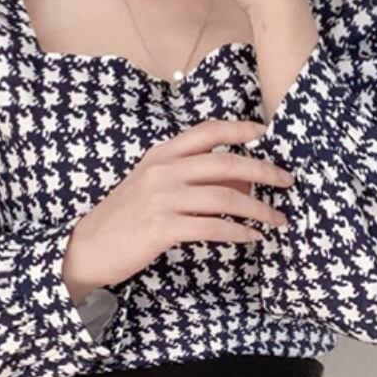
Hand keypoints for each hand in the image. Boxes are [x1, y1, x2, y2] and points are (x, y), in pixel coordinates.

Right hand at [61, 119, 294, 299]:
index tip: (265, 132)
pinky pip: (212, 227)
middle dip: (264, 171)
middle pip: (226, 163)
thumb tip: (237, 176)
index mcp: (161, 155)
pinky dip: (238, 232)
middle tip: (288, 181)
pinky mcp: (163, 228)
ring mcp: (162, 198)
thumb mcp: (151, 185)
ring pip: (225, 197)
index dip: (239, 129)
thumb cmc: (123, 217)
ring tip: (277, 219)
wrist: (88, 247)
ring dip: (259, 209)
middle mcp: (163, 170)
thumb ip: (186, 174)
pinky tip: (252, 237)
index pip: (207, 131)